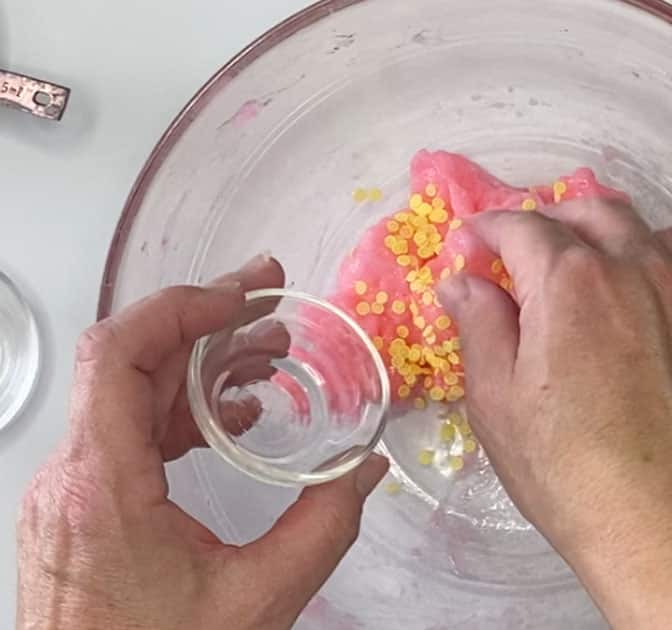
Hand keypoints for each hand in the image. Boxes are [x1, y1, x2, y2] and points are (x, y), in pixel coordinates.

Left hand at [17, 256, 387, 629]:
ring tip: (266, 356)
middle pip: (128, 361)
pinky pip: (126, 433)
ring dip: (198, 366)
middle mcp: (72, 479)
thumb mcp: (256, 600)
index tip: (243, 296)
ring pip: (127, 394)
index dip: (183, 307)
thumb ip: (323, 529)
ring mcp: (71, 493)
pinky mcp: (80, 510)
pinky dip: (181, 410)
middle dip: (205, 323)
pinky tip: (233, 418)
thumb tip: (365, 471)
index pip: (118, 353)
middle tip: (268, 300)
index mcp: (102, 486)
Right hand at [439, 201, 671, 628]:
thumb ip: (481, 328)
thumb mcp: (500, 406)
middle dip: (555, 218)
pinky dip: (664, 273)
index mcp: (572, 283)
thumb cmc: (575, 478)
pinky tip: (652, 312)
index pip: (523, 227)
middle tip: (530, 245)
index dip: (489, 228)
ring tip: (598, 264)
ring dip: (617, 235)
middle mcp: (641, 271)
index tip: (473, 241)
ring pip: (656, 234)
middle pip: (596, 212)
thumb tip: (464, 281)